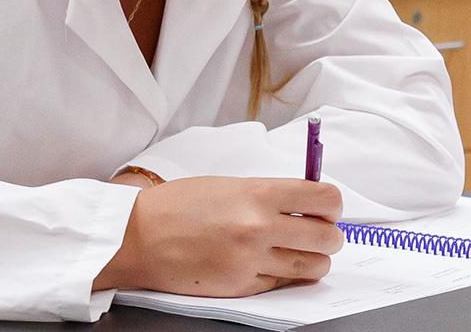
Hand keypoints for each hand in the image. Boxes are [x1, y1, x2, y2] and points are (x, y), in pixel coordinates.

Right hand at [94, 177, 343, 297]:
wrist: (138, 236)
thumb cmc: (179, 206)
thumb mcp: (228, 185)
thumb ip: (269, 194)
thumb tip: (307, 205)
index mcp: (258, 193)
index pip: (326, 199)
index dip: (332, 207)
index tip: (325, 210)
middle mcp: (260, 227)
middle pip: (328, 238)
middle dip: (329, 237)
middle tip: (317, 235)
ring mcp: (251, 260)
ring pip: (313, 267)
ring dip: (313, 261)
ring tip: (298, 253)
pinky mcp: (241, 286)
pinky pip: (283, 285)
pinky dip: (284, 277)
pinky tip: (270, 265)